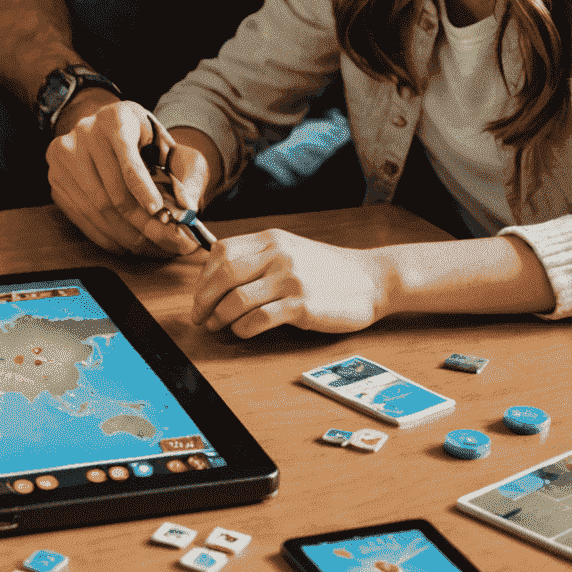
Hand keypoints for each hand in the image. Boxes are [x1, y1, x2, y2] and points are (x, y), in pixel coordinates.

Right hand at [46, 100, 201, 257]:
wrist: (107, 130)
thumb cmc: (144, 140)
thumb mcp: (168, 147)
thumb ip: (183, 174)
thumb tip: (188, 208)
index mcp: (116, 118)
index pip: (127, 156)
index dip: (142, 187)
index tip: (158, 210)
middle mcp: (84, 133)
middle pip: (111, 191)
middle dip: (141, 223)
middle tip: (167, 242)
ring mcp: (64, 157)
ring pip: (96, 209)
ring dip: (126, 235)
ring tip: (152, 247)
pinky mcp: (55, 179)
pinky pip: (81, 217)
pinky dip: (107, 236)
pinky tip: (128, 244)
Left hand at [191, 227, 385, 336]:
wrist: (372, 279)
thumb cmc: (328, 269)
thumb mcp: (291, 250)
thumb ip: (259, 257)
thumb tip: (218, 278)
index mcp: (271, 239)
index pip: (221, 253)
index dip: (203, 277)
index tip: (199, 296)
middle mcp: (278, 255)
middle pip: (223, 276)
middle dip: (203, 300)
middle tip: (199, 317)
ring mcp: (290, 279)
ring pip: (237, 299)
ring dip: (220, 317)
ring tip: (217, 326)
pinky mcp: (302, 305)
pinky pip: (259, 319)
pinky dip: (243, 329)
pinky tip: (242, 332)